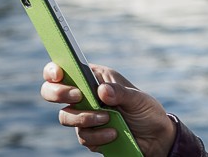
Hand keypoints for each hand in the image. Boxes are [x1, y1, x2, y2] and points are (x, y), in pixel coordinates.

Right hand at [41, 62, 175, 156]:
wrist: (154, 138)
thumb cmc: (147, 111)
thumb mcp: (139, 99)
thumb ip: (121, 93)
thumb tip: (101, 90)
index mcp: (97, 78)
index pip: (67, 68)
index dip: (54, 69)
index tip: (58, 74)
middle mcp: (86, 95)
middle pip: (53, 91)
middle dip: (59, 93)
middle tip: (79, 97)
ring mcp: (85, 115)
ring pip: (65, 116)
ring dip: (85, 118)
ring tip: (108, 119)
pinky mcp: (88, 134)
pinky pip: (82, 136)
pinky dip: (97, 136)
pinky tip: (114, 133)